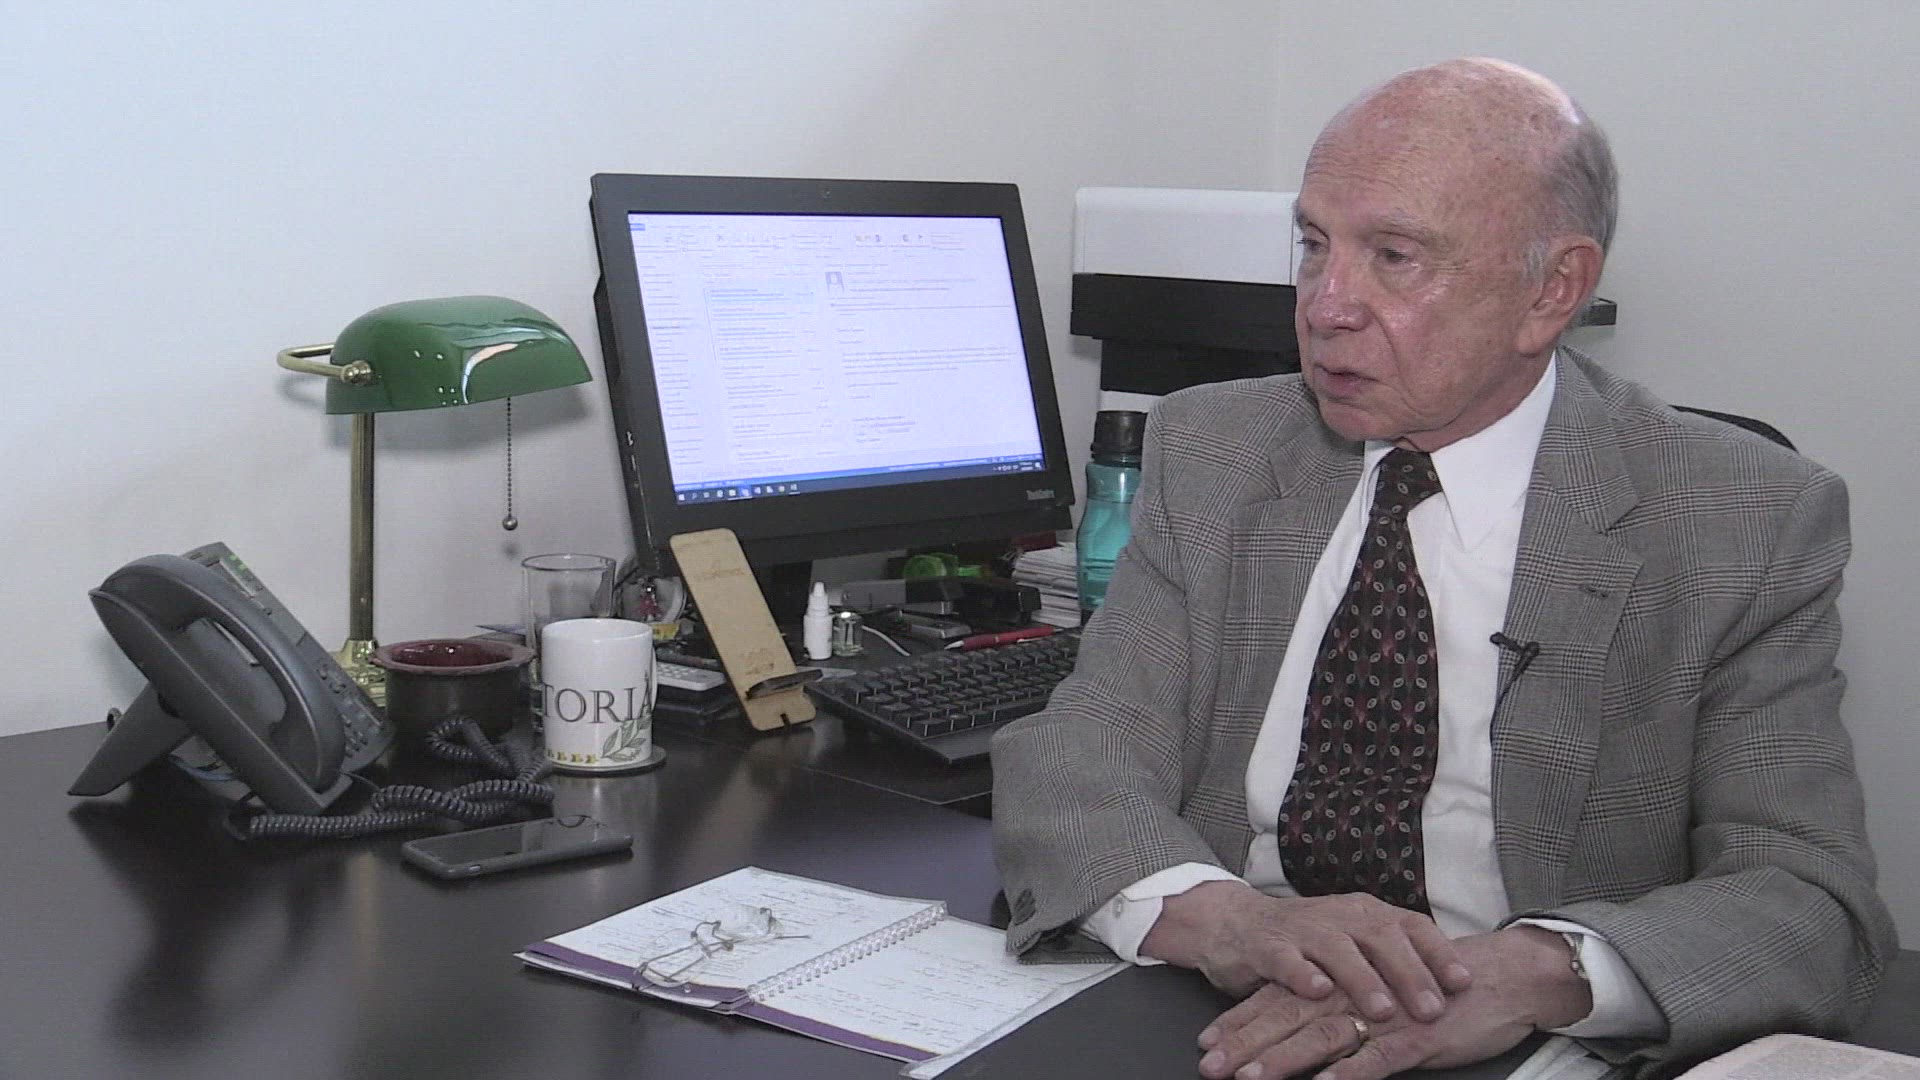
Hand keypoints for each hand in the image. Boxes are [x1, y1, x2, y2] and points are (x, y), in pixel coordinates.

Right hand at [1139, 881, 1470, 1021]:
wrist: (1235, 923)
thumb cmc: (1307, 941)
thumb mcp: (1354, 942)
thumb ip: (1392, 960)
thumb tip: (1447, 990)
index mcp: (1367, 913)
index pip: (1413, 926)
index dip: (1440, 953)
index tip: (1465, 983)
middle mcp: (1340, 915)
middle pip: (1382, 938)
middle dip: (1410, 974)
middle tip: (1432, 1009)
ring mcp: (1303, 928)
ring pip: (1338, 949)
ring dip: (1362, 978)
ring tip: (1383, 1009)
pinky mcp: (1267, 945)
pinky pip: (1286, 958)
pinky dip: (1302, 974)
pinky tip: (1317, 991)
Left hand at [1194, 926, 1593, 1079]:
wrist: (1500, 976)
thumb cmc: (1435, 988)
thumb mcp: (1379, 991)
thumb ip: (1340, 1004)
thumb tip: (1297, 1029)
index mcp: (1341, 980)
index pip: (1280, 999)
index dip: (1240, 1021)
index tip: (1206, 1042)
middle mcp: (1354, 993)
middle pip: (1288, 1017)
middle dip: (1245, 1044)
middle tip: (1210, 1065)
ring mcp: (1384, 1015)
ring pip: (1321, 1037)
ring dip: (1283, 1059)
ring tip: (1250, 1078)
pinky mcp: (1414, 1037)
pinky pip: (1375, 1058)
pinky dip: (1347, 1073)